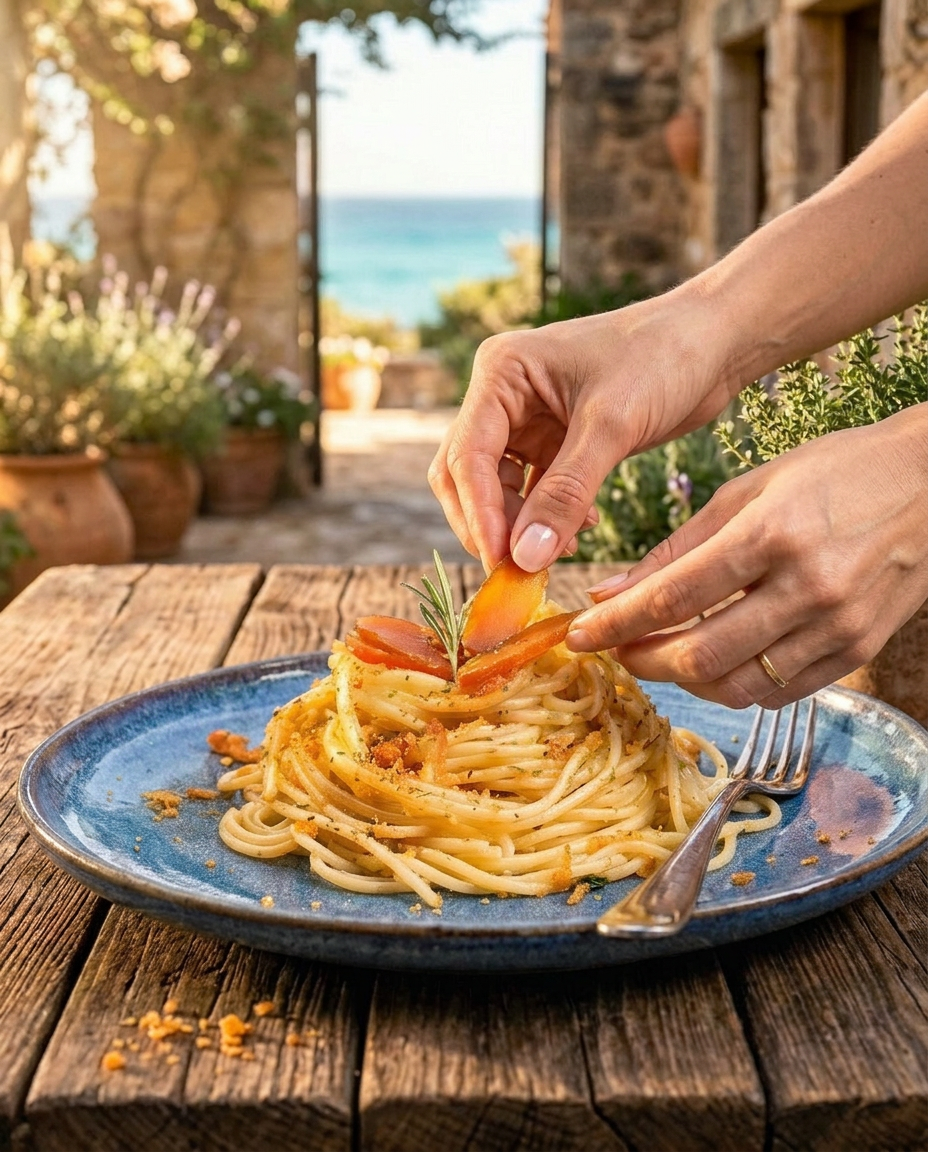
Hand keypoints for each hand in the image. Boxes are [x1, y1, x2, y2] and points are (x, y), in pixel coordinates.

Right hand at [428, 285, 739, 571]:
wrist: (715, 340)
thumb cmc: (664, 357)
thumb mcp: (612, 426)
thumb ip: (565, 493)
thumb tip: (525, 557)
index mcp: (502, 371)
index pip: (468, 454)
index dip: (479, 513)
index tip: (501, 562)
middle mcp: (503, 394)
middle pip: (467, 475)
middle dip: (489, 524)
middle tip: (517, 572)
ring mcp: (526, 420)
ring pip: (496, 489)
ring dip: (520, 526)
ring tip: (559, 552)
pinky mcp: (554, 442)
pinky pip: (533, 492)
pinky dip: (548, 517)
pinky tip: (583, 528)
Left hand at [566, 404, 927, 706]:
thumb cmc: (833, 472)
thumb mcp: (747, 491)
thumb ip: (676, 548)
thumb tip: (611, 592)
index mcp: (770, 534)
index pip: (672, 597)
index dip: (615, 624)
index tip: (577, 635)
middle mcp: (807, 587)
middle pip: (699, 654)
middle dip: (641, 661)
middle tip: (614, 650)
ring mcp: (838, 626)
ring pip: (737, 686)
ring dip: (683, 680)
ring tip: (658, 656)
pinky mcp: (858, 651)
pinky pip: (779, 692)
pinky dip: (733, 685)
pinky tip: (711, 663)